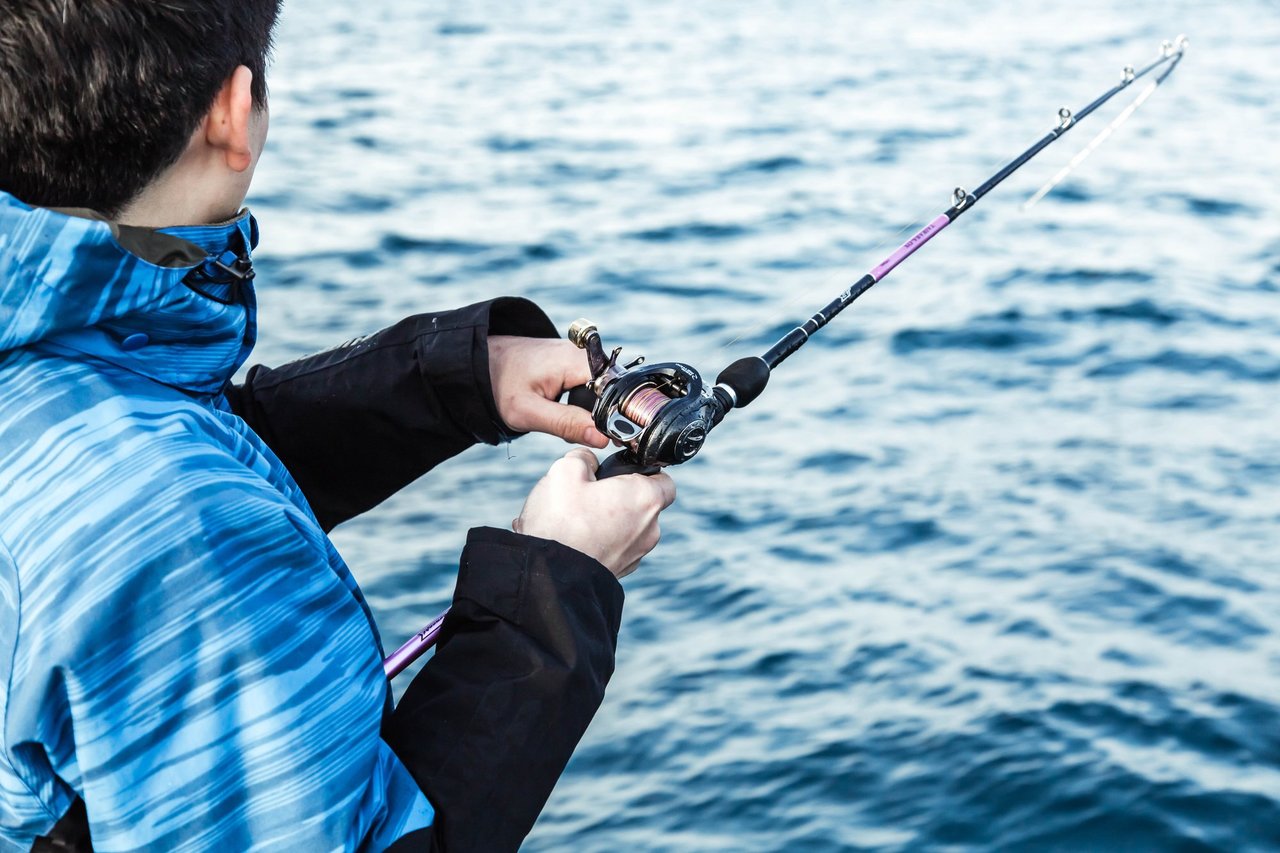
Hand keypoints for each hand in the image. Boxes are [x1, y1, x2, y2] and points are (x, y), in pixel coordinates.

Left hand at [489, 336, 608, 447]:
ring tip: (559, 417)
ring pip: (601, 390)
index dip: (615, 416)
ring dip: (588, 411)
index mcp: (576, 361)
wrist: (481, 363)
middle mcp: (584, 353)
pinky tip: (560, 408)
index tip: (604, 437)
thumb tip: (604, 437)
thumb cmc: (500, 385)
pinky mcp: (574, 362)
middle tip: (572, 430)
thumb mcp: (529, 413)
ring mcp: (579, 356)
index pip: (615, 390)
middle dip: (597, 416)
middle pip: (611, 391)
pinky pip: (591, 385)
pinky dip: (580, 402)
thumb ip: (567, 425)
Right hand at [514, 449, 676, 578]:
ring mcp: (637, 554)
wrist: (551, 576)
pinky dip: (601, 542)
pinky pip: (615, 548)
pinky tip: (574, 539)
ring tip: (575, 519)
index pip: (665, 480)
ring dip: (609, 521)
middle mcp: (650, 528)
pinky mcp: (621, 571)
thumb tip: (587, 461)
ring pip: (629, 528)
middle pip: (643, 505)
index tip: (622, 471)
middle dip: (619, 497)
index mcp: (645, 498)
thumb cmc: (562, 520)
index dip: (646, 471)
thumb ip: (583, 458)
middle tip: (590, 493)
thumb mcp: (565, 470)